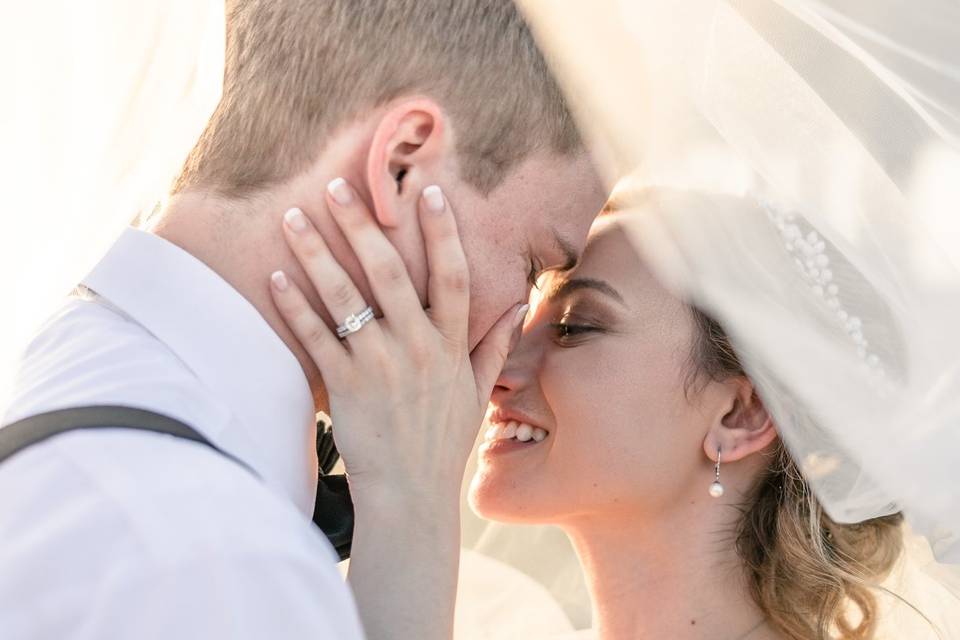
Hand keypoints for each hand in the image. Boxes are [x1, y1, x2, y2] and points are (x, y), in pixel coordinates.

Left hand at [269, 180, 525, 508]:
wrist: (410, 493)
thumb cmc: (443, 441)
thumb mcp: (476, 392)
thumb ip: (494, 346)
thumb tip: (516, 306)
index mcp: (450, 344)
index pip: (452, 276)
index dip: (442, 231)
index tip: (428, 191)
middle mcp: (417, 347)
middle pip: (389, 273)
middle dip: (362, 225)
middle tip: (337, 186)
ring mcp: (379, 365)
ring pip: (345, 297)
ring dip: (316, 253)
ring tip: (292, 216)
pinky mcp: (345, 386)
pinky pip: (315, 337)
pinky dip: (293, 306)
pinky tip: (274, 276)